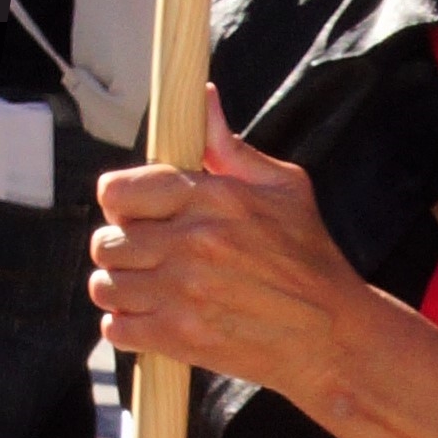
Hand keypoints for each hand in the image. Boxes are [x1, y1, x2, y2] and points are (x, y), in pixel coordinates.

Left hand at [86, 95, 375, 409]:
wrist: (332, 335)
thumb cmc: (310, 258)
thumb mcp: (284, 188)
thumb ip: (229, 147)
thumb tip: (203, 98)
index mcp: (214, 198)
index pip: (118, 191)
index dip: (120, 201)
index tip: (134, 212)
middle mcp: (193, 242)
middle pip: (106, 240)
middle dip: (121, 247)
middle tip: (147, 254)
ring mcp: (183, 293)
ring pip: (105, 285)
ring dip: (121, 288)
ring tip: (149, 288)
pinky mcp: (180, 338)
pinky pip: (116, 329)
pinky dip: (127, 326)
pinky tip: (153, 318)